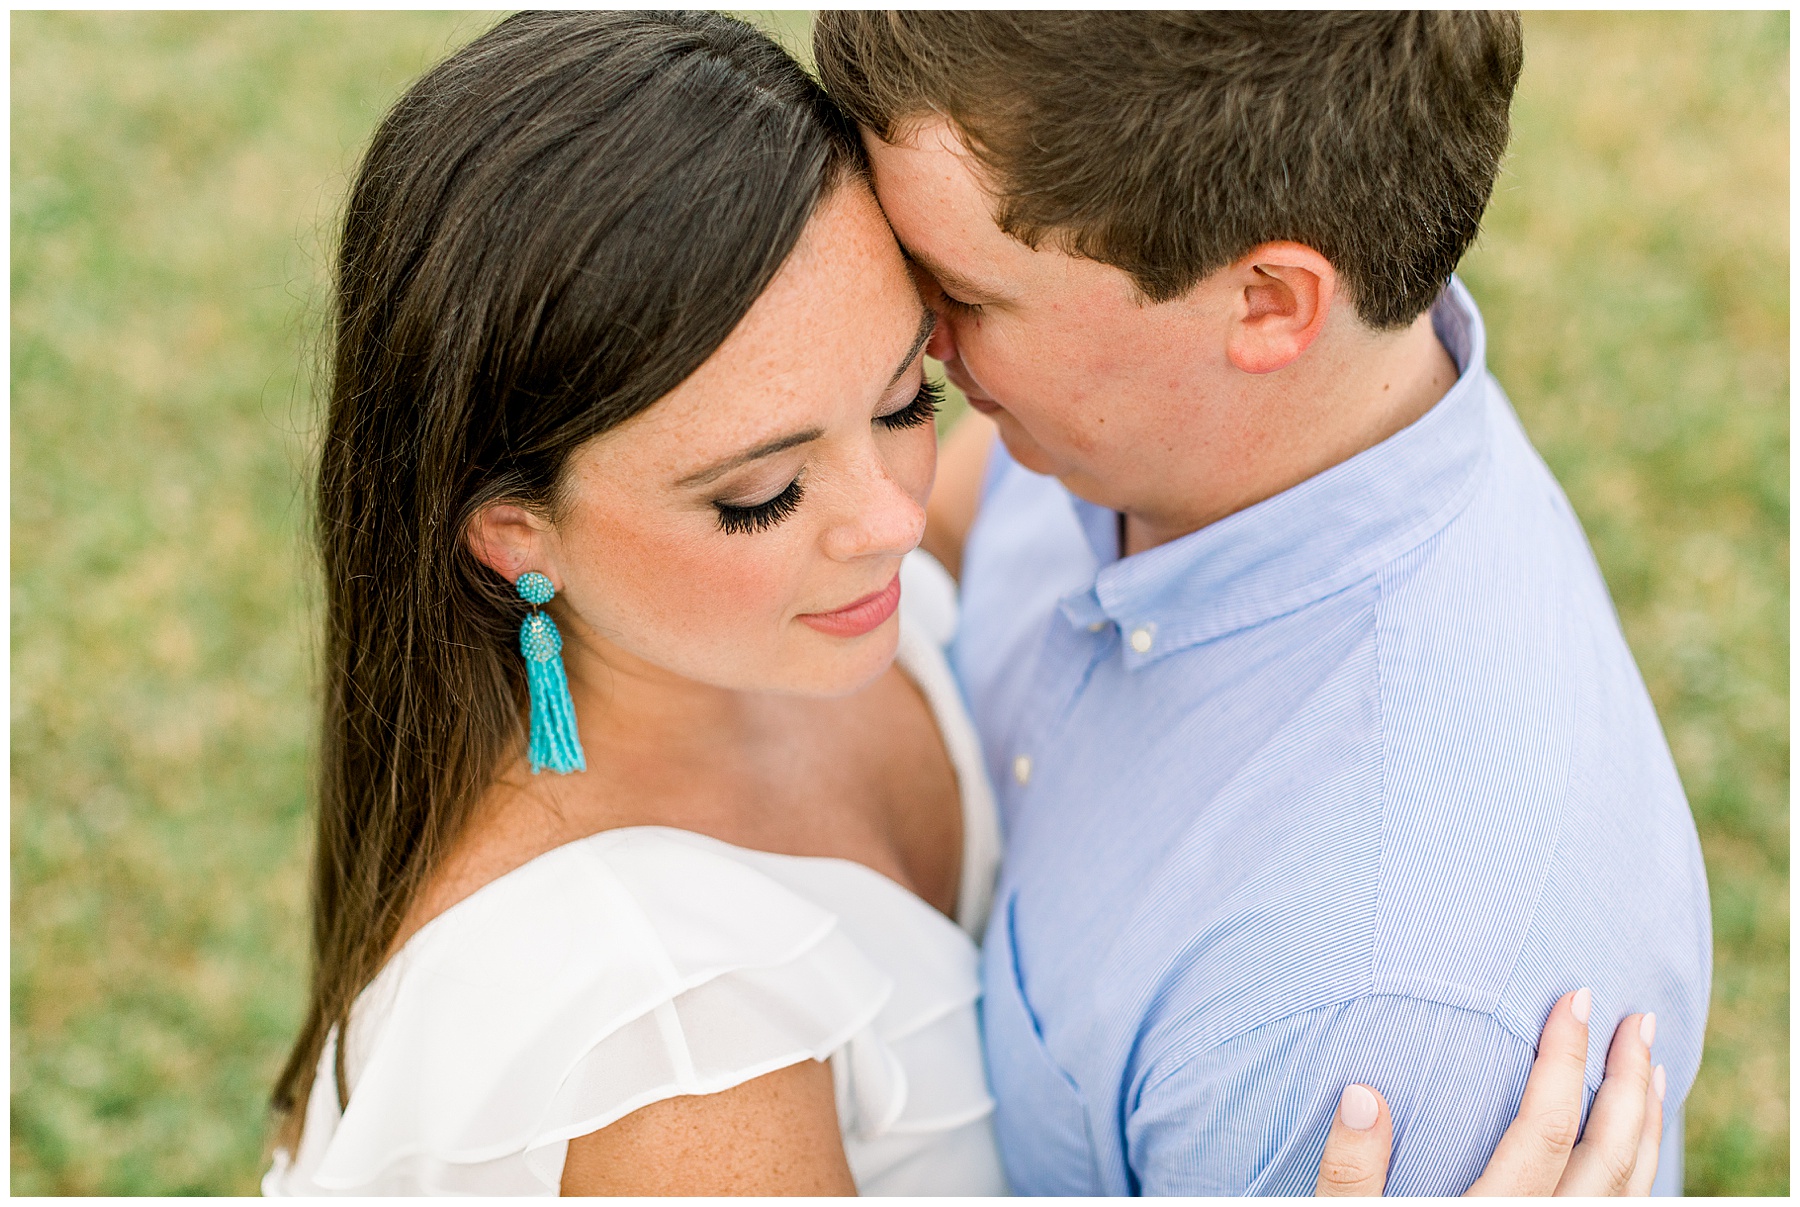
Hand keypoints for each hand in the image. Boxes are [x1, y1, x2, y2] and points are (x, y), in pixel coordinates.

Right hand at [1315, 989, 1664, 1195]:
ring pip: (1628, 1194)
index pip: (1546, 1130)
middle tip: (1637, 1018)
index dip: (1565, 1061)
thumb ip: (1350, 1175)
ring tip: (1651, 1068)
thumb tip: (1362, 1094)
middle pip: (1609, 1158)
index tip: (1576, 1000)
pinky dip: (1637, 1176)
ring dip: (1646, 1127)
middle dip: (1628, 1082)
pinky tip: (1628, 1150)